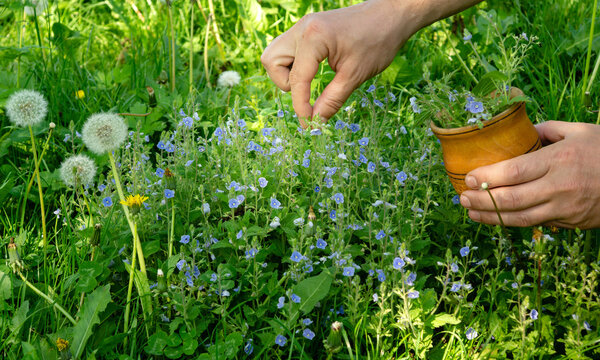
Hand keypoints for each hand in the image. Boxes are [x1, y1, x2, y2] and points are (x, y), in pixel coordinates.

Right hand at [260, 0, 420, 125]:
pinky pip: (287, 49)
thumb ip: (332, 100)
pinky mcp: (307, 29)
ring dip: (286, 73)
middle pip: (272, 61)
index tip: (309, 125)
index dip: (301, 106)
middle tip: (307, 92)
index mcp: (314, 38)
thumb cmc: (378, 41)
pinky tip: (313, 72)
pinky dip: (294, 65)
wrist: (390, 15)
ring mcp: (302, 27)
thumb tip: (316, 122)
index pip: (297, 79)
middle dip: (285, 83)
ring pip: (275, 54)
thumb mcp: (355, 76)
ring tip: (309, 82)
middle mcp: (302, 28)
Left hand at [459, 121, 599, 228]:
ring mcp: (564, 208)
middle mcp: (559, 187)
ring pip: (520, 218)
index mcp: (559, 160)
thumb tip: (520, 131)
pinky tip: (496, 218)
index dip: (487, 177)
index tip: (469, 177)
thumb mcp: (579, 131)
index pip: (514, 172)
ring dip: (490, 216)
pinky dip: (512, 222)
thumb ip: (546, 130)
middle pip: (511, 199)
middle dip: (481, 200)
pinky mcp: (570, 222)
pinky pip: (535, 223)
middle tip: (461, 197)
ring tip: (471, 211)